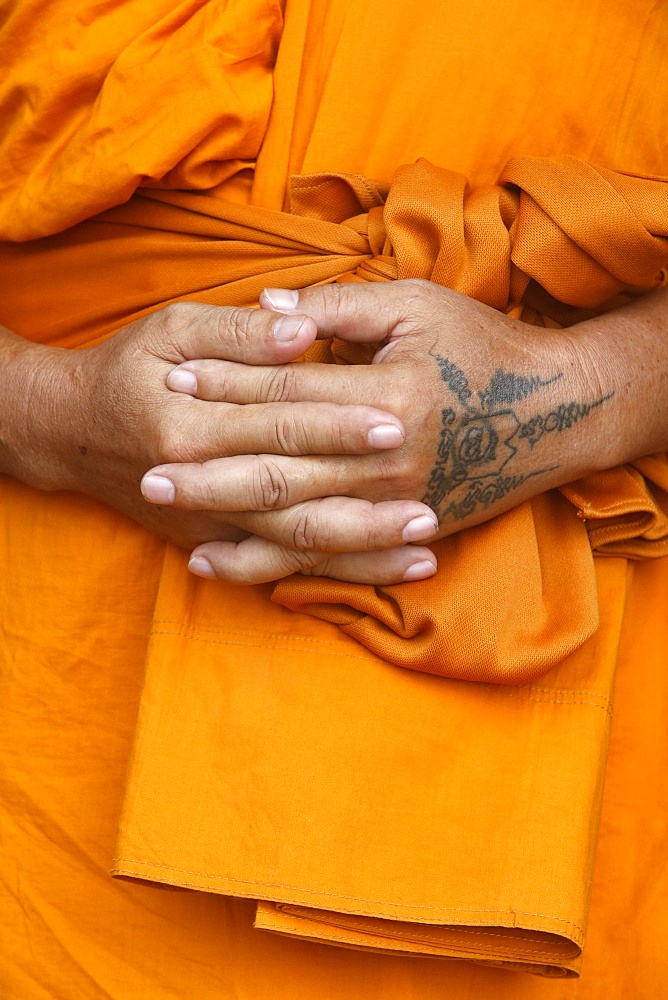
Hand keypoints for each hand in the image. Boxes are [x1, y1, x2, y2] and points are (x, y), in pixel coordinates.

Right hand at [0, 304, 438, 582]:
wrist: (71, 432)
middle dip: (366, 509)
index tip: (398, 422)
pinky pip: (278, 568)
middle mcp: (203, 483)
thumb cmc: (127, 370)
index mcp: (192, 422)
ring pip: (294, 547)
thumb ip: (238, 333)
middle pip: (297, 498)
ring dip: (360, 554)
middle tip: (430, 512)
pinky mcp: (213, 543)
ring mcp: (208, 523)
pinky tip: (377, 576)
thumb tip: (297, 329)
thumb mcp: (172, 330)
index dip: (338, 423)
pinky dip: (327, 575)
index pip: (280, 421)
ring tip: (424, 555)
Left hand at [154, 280, 623, 560]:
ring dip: (233, 528)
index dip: (228, 382)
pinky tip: (228, 564)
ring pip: (296, 525)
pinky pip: (328, 557)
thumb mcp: (417, 306)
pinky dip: (275, 565)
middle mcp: (386, 462)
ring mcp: (394, 504)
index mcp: (386, 397)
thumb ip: (339, 307)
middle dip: (210, 471)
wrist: (557, 412)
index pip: (288, 391)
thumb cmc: (482, 348)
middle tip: (148, 474)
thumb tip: (267, 307)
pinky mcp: (402, 529)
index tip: (172, 377)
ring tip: (178, 531)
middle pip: (279, 468)